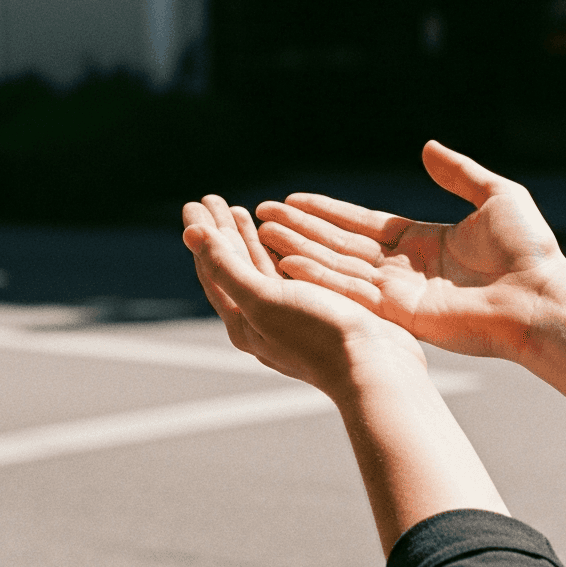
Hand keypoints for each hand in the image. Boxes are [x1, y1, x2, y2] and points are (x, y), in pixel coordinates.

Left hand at [184, 194, 425, 396]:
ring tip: (241, 212)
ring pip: (261, 270)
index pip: (212, 270)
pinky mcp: (319, 311)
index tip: (195, 203)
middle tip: (211, 200)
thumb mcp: (264, 298)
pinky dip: (278, 251)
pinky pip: (288, 274)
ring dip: (248, 239)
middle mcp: (262, 321)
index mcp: (243, 322)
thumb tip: (192, 232)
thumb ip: (226, 266)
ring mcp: (291, 317)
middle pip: (233, 268)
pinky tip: (283, 238)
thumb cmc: (318, 335)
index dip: (203, 234)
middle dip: (222, 232)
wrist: (373, 367)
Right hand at [254, 140, 565, 362]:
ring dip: (298, 250)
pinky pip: (351, 291)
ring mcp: (399, 292)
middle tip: (260, 215)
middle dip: (300, 229)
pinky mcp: (400, 313)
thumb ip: (458, 173)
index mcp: (422, 240)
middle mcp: (404, 267)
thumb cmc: (528, 250)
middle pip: (339, 243)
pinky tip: (287, 264)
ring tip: (262, 234)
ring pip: (337, 265)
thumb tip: (427, 147)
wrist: (541, 295)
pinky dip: (318, 279)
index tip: (291, 200)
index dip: (325, 211)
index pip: (361, 223)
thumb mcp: (495, 196)